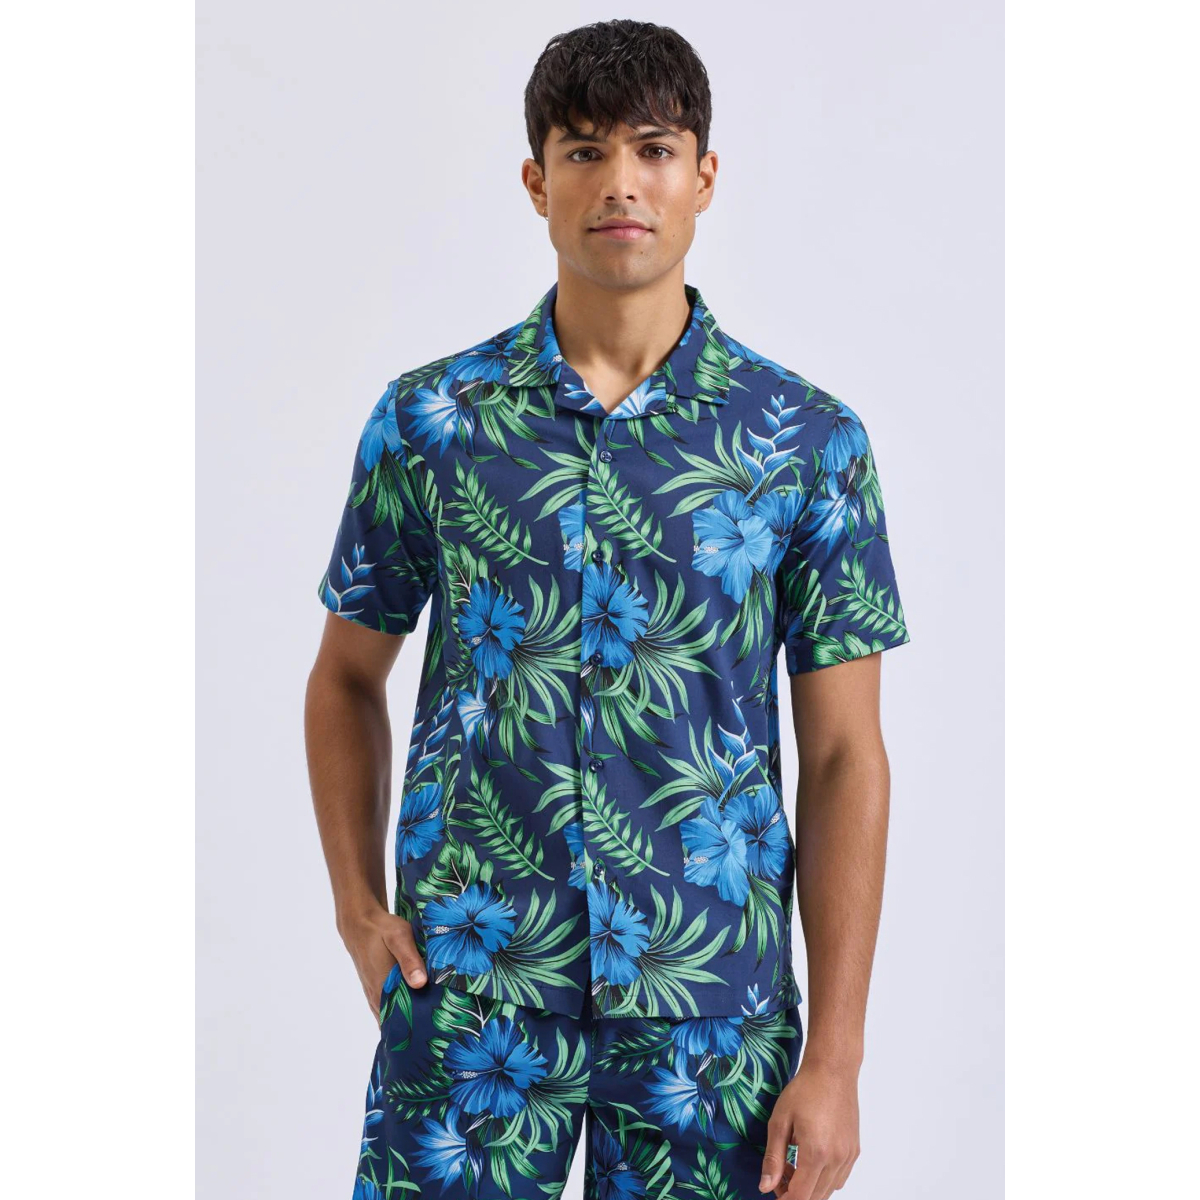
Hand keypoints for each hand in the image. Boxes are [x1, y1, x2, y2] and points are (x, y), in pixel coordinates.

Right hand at [338, 904, 427, 1019]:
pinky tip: (412, 1011)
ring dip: (406, 1020)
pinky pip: (386, 1008)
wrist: (359, 922)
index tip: (434, 1033)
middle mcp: (377, 995)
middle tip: (437, 1030)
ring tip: (428, 1024)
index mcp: (383, 987)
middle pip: (396, 1021)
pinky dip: (398, 1012)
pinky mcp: (374, 988)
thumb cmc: (381, 929)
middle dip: (414, 1027)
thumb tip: (420, 984)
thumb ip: (409, 960)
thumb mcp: (399, 938)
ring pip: (390, 1015)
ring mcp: (374, 993)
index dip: (416, 1028)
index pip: (400, 1019)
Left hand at [759, 1057, 860, 1199]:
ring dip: (809, 1188)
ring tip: (792, 1165)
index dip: (784, 1199)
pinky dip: (823, 1180)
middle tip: (779, 1175)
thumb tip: (765, 1186)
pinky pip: (839, 1179)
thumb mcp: (780, 1121)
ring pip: (828, 1191)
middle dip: (794, 1193)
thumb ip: (773, 1158)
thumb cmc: (804, 1090)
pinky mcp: (854, 1151)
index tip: (773, 1189)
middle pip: (815, 1198)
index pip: (801, 1197)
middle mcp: (836, 1160)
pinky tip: (810, 1161)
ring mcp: (848, 1157)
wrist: (833, 1070)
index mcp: (816, 1153)